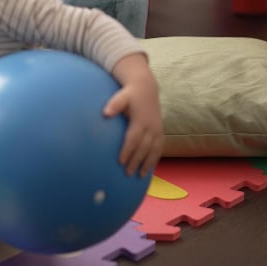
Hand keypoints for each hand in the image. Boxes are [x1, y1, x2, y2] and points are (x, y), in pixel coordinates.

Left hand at [104, 54, 163, 176]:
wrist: (146, 89)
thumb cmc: (129, 94)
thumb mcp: (121, 96)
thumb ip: (114, 105)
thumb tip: (105, 113)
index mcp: (140, 120)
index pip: (133, 139)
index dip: (127, 151)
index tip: (120, 162)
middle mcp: (151, 127)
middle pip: (143, 148)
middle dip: (136, 161)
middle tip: (127, 173)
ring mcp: (158, 130)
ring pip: (154, 150)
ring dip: (147, 164)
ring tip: (139, 176)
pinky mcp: (161, 132)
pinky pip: (159, 148)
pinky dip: (155, 159)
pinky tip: (149, 168)